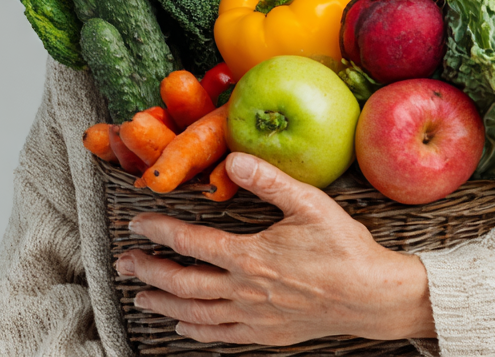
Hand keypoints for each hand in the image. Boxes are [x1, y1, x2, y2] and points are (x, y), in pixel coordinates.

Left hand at [116, 151, 435, 344]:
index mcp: (251, 256)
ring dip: (163, 303)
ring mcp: (254, 317)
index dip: (160, 232)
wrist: (371, 296)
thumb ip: (269, 180)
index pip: (192, 242)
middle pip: (183, 283)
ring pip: (196, 313)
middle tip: (123, 263)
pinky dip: (195, 331)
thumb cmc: (343, 246)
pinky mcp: (266, 334)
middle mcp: (245, 291)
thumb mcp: (309, 203)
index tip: (137, 222)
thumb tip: (233, 157)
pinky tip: (182, 326)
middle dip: (149, 271)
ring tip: (140, 296)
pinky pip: (220, 336)